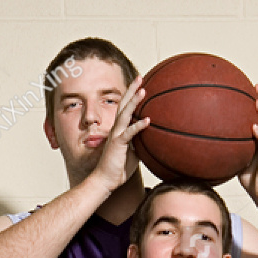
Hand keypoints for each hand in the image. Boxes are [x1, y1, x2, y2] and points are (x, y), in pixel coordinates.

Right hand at [93, 76, 149, 193]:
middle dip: (132, 90)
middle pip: (124, 104)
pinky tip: (148, 120)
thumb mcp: (133, 153)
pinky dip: (138, 126)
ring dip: (134, 101)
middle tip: (140, 77)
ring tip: (143, 90)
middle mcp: (117, 129)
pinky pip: (129, 133)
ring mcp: (116, 135)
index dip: (132, 96)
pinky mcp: (118, 144)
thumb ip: (140, 143)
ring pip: (125, 114)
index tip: (140, 84)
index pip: (126, 108)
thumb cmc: (119, 168)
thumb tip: (152, 140)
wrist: (106, 180)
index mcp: (120, 129)